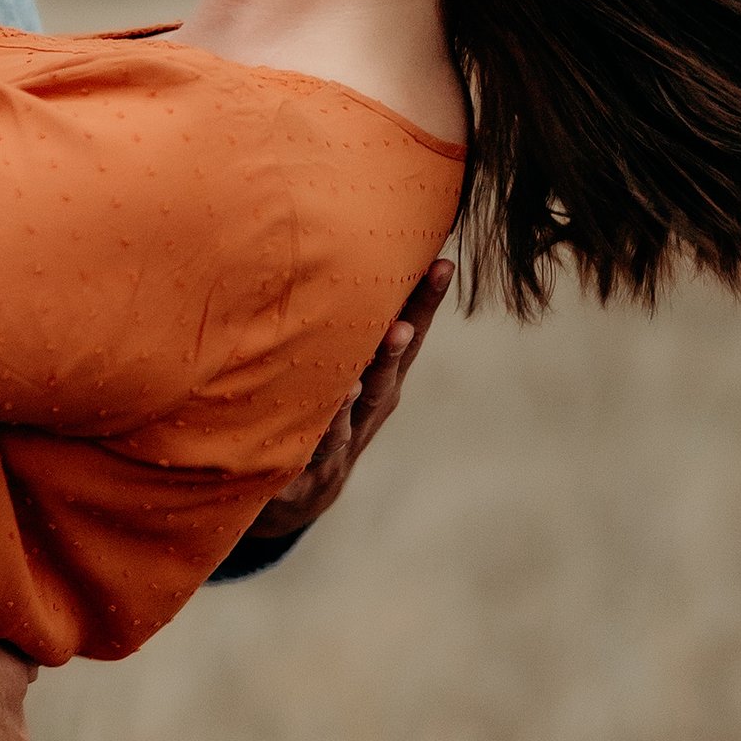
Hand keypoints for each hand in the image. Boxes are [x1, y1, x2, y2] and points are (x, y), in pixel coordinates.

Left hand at [234, 258, 452, 548]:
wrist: (298, 494)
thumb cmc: (322, 410)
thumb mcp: (341, 366)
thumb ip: (349, 322)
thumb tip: (351, 247)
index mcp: (382, 378)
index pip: (407, 335)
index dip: (424, 304)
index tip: (442, 264)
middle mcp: (368, 410)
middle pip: (385, 377)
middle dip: (394, 352)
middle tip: (401, 328)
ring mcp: (341, 444)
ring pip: (347, 420)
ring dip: (351, 401)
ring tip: (355, 384)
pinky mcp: (306, 472)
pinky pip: (306, 455)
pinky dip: (310, 442)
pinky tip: (310, 427)